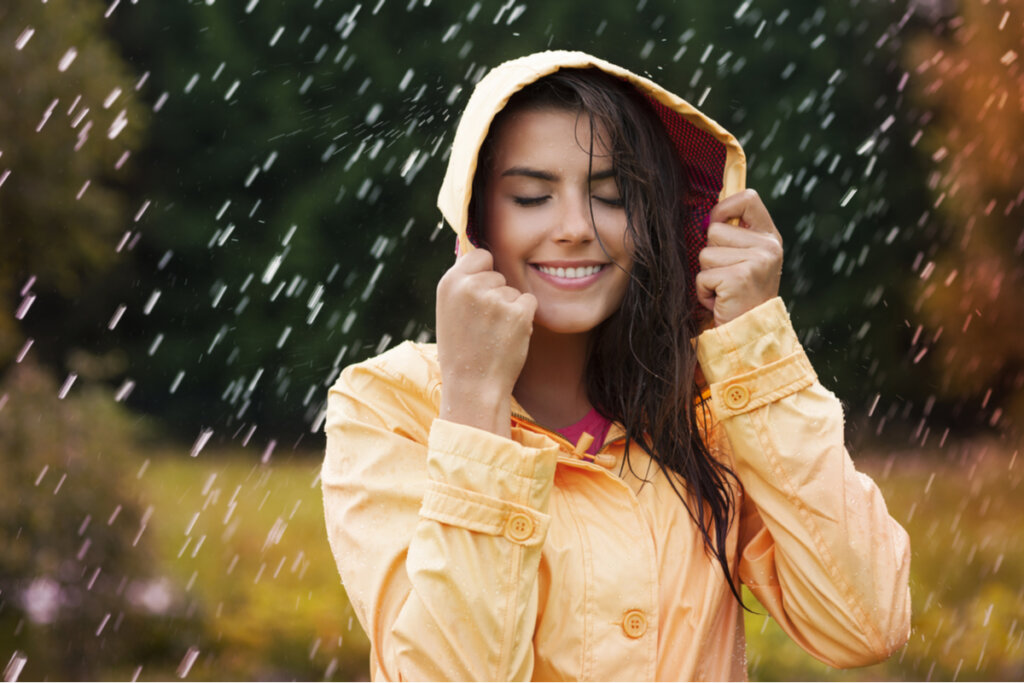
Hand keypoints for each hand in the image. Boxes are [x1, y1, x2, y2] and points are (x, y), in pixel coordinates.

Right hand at [435, 248, 536, 436]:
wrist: (473, 387)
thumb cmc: (461, 351)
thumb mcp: (449, 311)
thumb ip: (463, 284)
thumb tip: (482, 257)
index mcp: (450, 283)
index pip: (480, 255)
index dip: (484, 273)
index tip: (480, 294)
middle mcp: (471, 286)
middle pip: (499, 275)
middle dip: (497, 295)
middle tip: (483, 325)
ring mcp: (496, 298)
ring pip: (514, 291)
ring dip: (509, 309)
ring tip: (493, 334)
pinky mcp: (518, 312)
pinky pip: (529, 302)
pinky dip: (524, 318)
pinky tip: (508, 337)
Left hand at [696, 189, 782, 325]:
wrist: (749, 334)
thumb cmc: (740, 296)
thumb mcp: (744, 259)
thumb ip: (734, 234)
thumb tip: (709, 212)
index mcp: (770, 237)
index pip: (748, 198)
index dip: (724, 208)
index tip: (718, 224)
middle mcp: (768, 247)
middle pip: (714, 230)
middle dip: (710, 255)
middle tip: (726, 276)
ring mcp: (756, 262)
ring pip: (705, 253)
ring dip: (707, 275)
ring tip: (724, 290)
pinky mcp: (739, 278)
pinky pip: (702, 275)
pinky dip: (704, 292)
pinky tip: (720, 301)